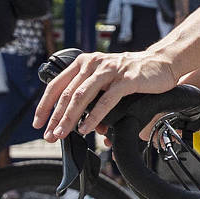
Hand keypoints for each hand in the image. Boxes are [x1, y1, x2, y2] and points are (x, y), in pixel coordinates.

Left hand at [37, 50, 181, 139]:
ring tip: (63, 133)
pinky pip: (106, 100)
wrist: (162, 63)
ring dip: (69, 117)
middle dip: (55, 117)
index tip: (38, 123)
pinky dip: (94, 116)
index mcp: (84, 62)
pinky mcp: (126, 79)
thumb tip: (74, 119)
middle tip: (50, 135)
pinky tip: (87, 128)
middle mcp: (94, 63)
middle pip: (67, 93)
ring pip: (82, 95)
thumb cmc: (132, 73)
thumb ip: (89, 92)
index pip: (56, 84)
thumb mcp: (105, 78)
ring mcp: (110, 70)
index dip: (44, 105)